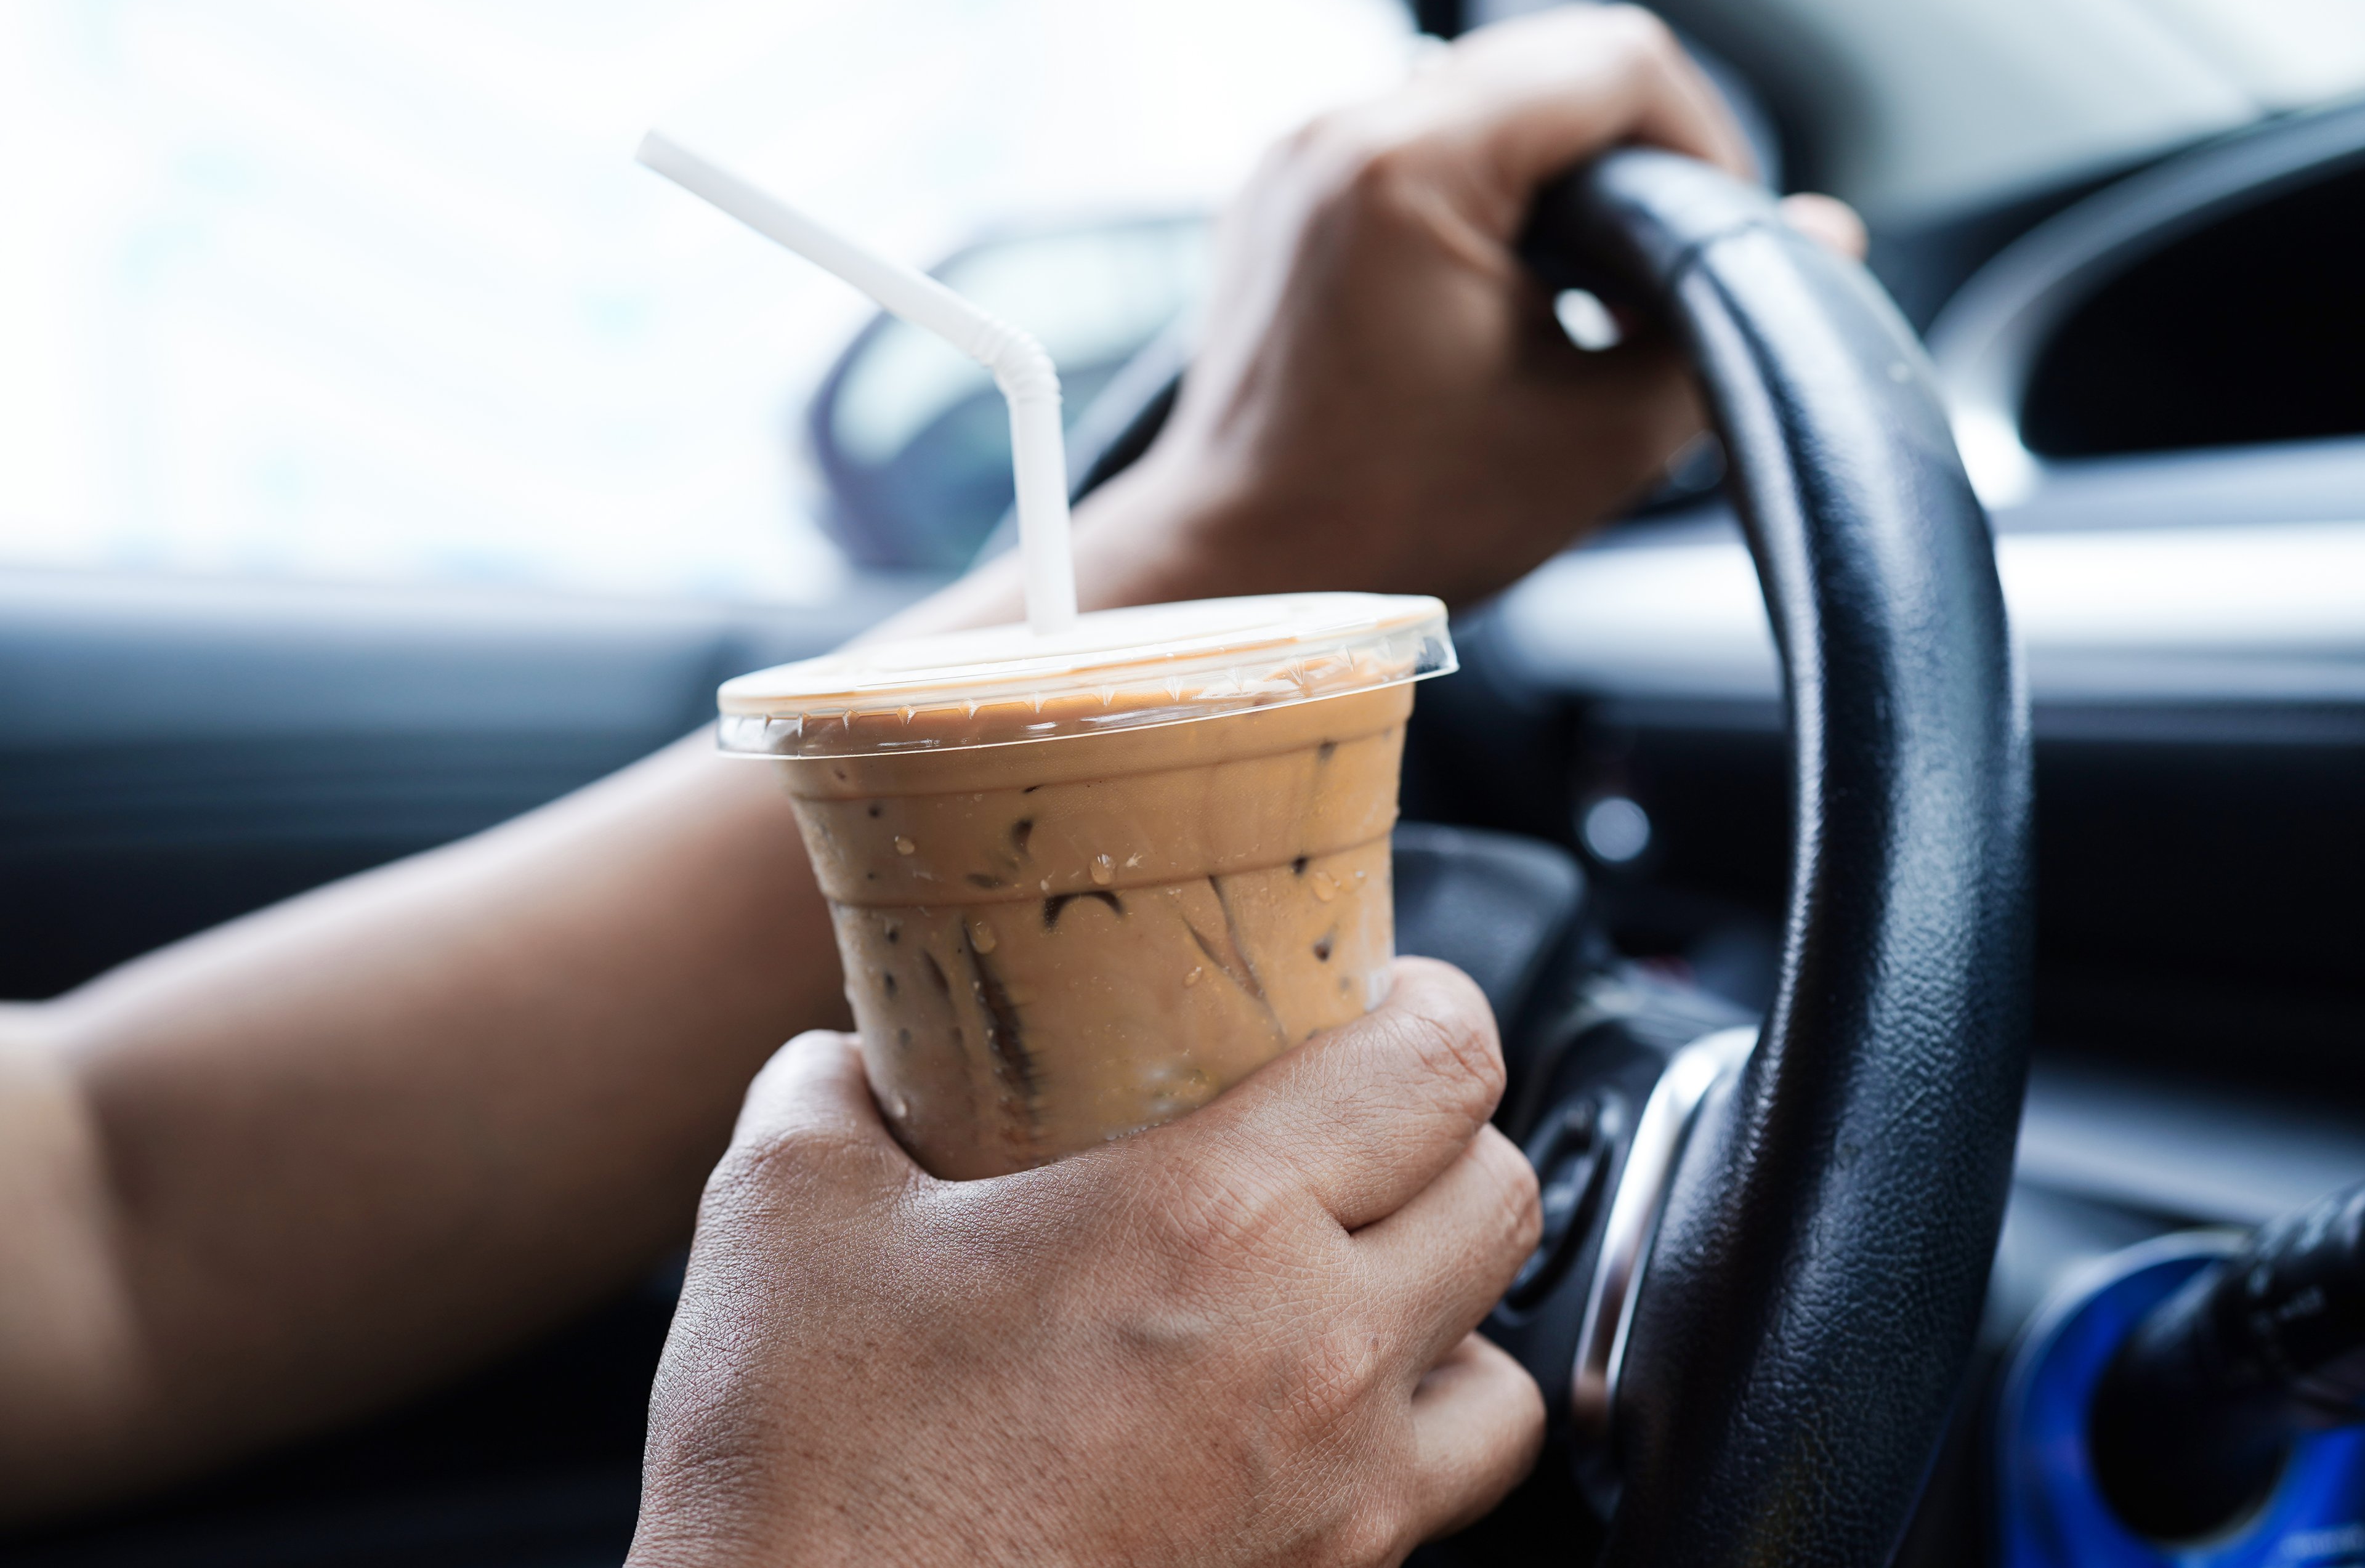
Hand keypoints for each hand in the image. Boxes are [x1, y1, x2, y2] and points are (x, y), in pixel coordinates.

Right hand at [628, 959, 1541, 1567]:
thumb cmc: (804, 1471)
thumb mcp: (783, 1211)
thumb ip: (834, 1088)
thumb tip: (858, 1058)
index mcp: (1210, 1220)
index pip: (1441, 1063)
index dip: (1436, 1005)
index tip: (1387, 997)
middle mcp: (1314, 1360)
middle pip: (1504, 1197)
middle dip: (1446, 1143)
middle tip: (1358, 1130)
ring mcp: (1338, 1504)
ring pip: (1506, 1375)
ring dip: (1447, 1313)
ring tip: (1349, 1291)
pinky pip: (1437, 1504)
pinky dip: (1404, 1448)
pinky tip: (1298, 1425)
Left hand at [1069, 5, 1865, 611]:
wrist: (1238, 576)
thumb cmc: (1386, 526)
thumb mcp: (1591, 442)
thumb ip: (1719, 335)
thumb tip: (1824, 240)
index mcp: (1404, 166)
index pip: (1614, 63)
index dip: (1705, 142)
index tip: (1717, 240)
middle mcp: (1336, 134)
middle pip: (1549, 66)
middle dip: (1635, 159)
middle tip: (1661, 276)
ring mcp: (1299, 161)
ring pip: (1487, 99)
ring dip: (1562, 177)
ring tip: (1589, 294)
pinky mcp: (1286, 200)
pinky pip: (1419, 145)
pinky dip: (1488, 196)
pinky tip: (1511, 294)